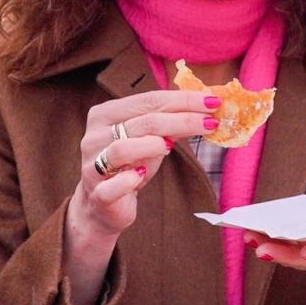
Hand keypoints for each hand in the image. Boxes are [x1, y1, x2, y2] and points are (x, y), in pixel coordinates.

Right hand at [62, 89, 215, 304]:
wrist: (104, 204)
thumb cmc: (130, 165)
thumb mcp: (151, 140)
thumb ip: (172, 124)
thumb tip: (207, 107)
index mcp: (106, 114)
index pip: (149, 100)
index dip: (182, 100)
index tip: (212, 101)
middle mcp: (95, 136)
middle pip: (142, 121)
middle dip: (182, 119)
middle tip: (211, 121)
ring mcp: (93, 166)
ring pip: (122, 148)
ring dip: (151, 145)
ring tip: (172, 146)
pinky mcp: (98, 194)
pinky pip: (112, 186)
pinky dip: (128, 180)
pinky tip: (140, 176)